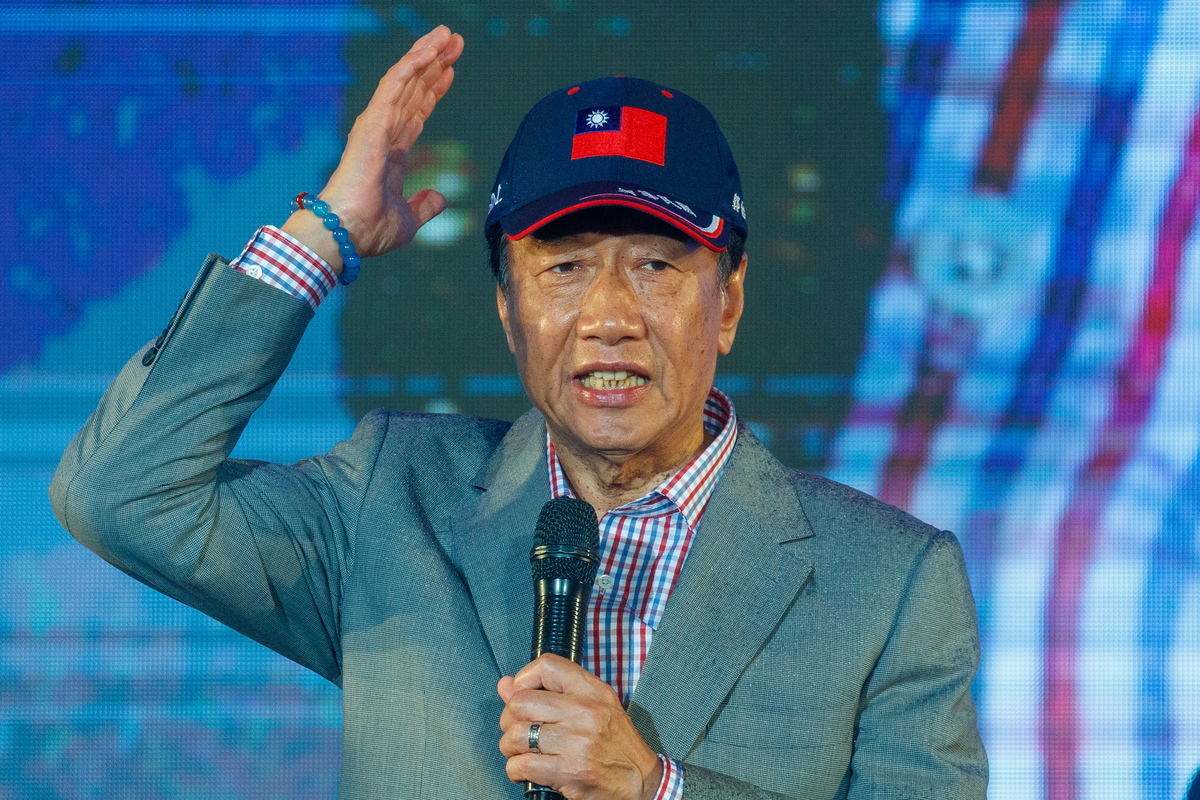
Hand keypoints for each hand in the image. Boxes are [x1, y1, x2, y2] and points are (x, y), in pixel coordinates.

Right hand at [283, 25, 463, 267]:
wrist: (347, 234)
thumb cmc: (368, 230)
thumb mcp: (409, 220)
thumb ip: (424, 206)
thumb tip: (440, 198)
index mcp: (390, 154)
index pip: (415, 113)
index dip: (432, 91)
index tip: (450, 72)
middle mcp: (383, 134)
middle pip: (413, 90)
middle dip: (434, 65)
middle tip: (454, 42)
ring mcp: (377, 125)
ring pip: (404, 81)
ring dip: (426, 56)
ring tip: (447, 35)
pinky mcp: (373, 122)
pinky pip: (394, 86)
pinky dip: (411, 65)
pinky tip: (429, 50)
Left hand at [498, 654, 663, 799]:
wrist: (642, 782)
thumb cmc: (616, 744)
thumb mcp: (594, 708)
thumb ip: (551, 694)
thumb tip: (505, 685)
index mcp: (593, 691)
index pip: (547, 666)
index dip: (523, 678)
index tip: (522, 696)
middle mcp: (586, 712)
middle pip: (521, 702)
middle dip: (508, 719)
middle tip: (516, 731)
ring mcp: (579, 742)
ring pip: (517, 735)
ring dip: (509, 748)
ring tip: (519, 753)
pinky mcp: (571, 772)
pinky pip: (523, 765)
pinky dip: (515, 770)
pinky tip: (525, 771)